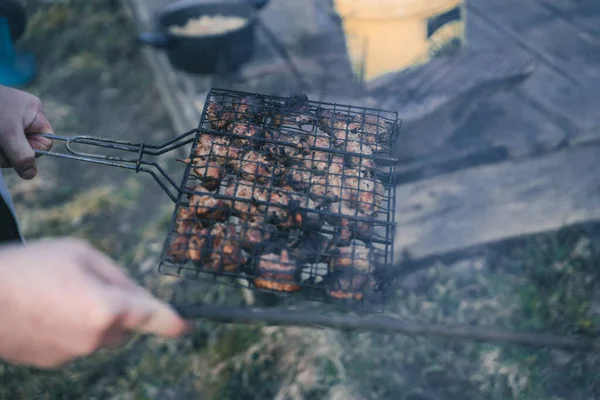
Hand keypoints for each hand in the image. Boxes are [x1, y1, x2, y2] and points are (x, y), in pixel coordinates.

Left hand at [0, 85, 53, 178]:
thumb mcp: (8, 134)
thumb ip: (22, 155)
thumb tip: (30, 174)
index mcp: (35, 114)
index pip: (45, 143)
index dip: (32, 151)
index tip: (16, 149)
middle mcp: (23, 117)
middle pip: (25, 149)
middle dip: (9, 153)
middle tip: (0, 146)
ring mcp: (7, 122)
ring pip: (9, 150)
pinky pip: (1, 146)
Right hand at [0, 238, 191, 368]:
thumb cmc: (30, 268)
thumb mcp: (81, 254)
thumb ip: (116, 276)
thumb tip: (133, 295)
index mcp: (108, 309)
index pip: (154, 318)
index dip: (176, 322)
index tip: (188, 324)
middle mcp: (95, 338)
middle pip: (126, 324)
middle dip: (120, 307)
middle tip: (90, 285)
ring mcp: (73, 354)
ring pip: (101, 335)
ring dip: (95, 318)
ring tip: (61, 295)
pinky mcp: (54, 362)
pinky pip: (78, 343)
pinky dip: (73, 328)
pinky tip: (49, 309)